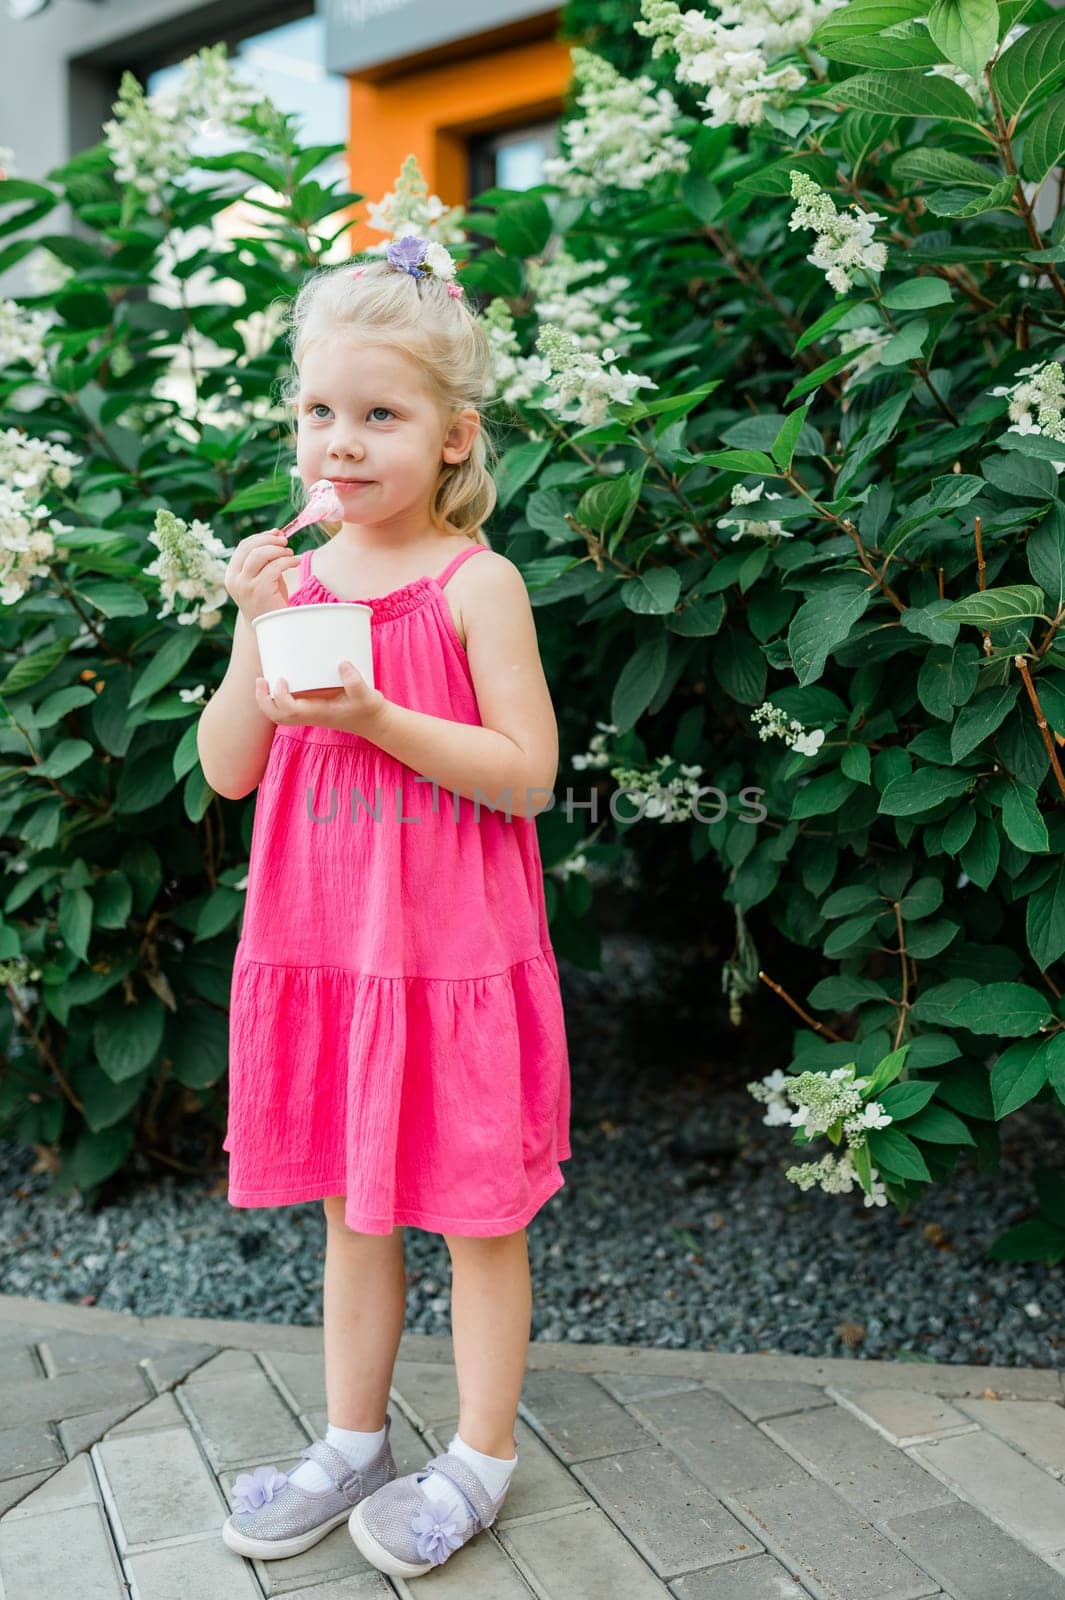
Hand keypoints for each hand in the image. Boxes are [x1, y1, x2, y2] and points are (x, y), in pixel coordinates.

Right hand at [225, 528, 298, 621]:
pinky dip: (286, 561)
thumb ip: (266, 557)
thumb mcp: (263, 576)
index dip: (261, 536)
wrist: (270, 627)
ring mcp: (245, 586)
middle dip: (270, 540)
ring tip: (290, 553)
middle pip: (250, 548)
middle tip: (285, 542)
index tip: (276, 533)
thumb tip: (277, 532)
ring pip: (259, 555)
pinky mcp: (259, 591)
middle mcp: (235, 579)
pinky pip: (273, 567)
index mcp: (232, 574)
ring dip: (277, 550)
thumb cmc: (268, 601)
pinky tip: (294, 562)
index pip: (243, 546)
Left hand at [255, 660, 390, 739]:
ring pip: (278, 713)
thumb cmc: (368, 709)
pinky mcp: (311, 706)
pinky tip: (280, 678)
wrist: (372, 721)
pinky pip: (286, 705)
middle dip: (263, 700)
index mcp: (317, 713)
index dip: (279, 696)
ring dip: (266, 699)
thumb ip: (356, 682)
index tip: (281, 679)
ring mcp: (309, 712)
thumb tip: (342, 663)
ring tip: (263, 679)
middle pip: (276, 716)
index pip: (288, 711)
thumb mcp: (367, 696)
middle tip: (261, 679)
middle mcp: (309, 714)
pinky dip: (277, 695)